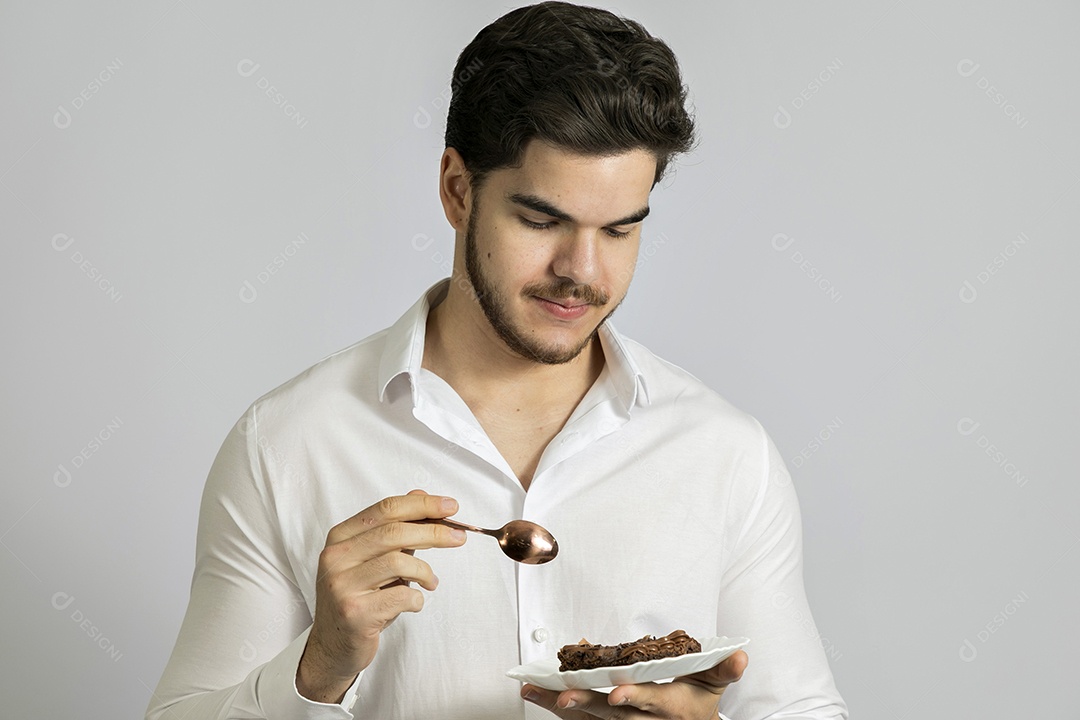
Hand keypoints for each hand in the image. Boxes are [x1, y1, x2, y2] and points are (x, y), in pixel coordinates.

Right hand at [296, 489, 466, 702]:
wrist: (333, 644)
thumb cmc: (359, 596)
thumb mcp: (374, 558)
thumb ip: (397, 529)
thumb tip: (421, 495)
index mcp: (341, 537)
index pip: (386, 509)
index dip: (422, 505)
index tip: (450, 507)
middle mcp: (336, 557)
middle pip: (394, 533)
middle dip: (434, 532)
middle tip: (458, 537)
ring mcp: (342, 584)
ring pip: (399, 562)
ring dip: (425, 572)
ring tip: (431, 582)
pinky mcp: (354, 612)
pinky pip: (401, 596)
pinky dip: (417, 598)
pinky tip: (414, 602)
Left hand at [521, 650, 747, 718]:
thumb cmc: (698, 704)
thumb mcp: (714, 686)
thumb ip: (723, 671)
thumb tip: (740, 657)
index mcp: (671, 709)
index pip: (650, 703)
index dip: (633, 697)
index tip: (615, 692)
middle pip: (612, 715)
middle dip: (587, 705)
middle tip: (563, 695)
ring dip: (560, 706)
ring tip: (533, 689)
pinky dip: (558, 708)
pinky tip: (537, 694)